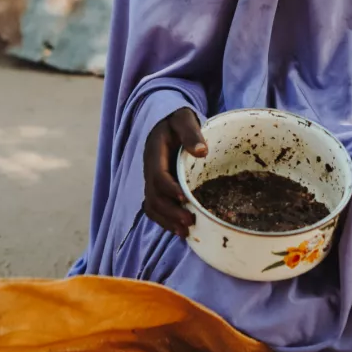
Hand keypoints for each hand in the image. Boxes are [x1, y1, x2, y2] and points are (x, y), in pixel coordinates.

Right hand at [143, 108, 207, 237]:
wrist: (166, 121)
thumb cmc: (177, 120)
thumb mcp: (184, 119)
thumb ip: (191, 133)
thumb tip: (201, 151)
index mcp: (155, 153)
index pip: (158, 175)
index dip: (170, 189)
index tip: (186, 198)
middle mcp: (150, 169)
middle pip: (153, 196)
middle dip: (170, 212)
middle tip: (189, 221)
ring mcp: (151, 179)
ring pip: (152, 206)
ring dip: (167, 220)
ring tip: (185, 232)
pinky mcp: (157, 187)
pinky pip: (154, 207)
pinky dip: (164, 220)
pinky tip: (180, 229)